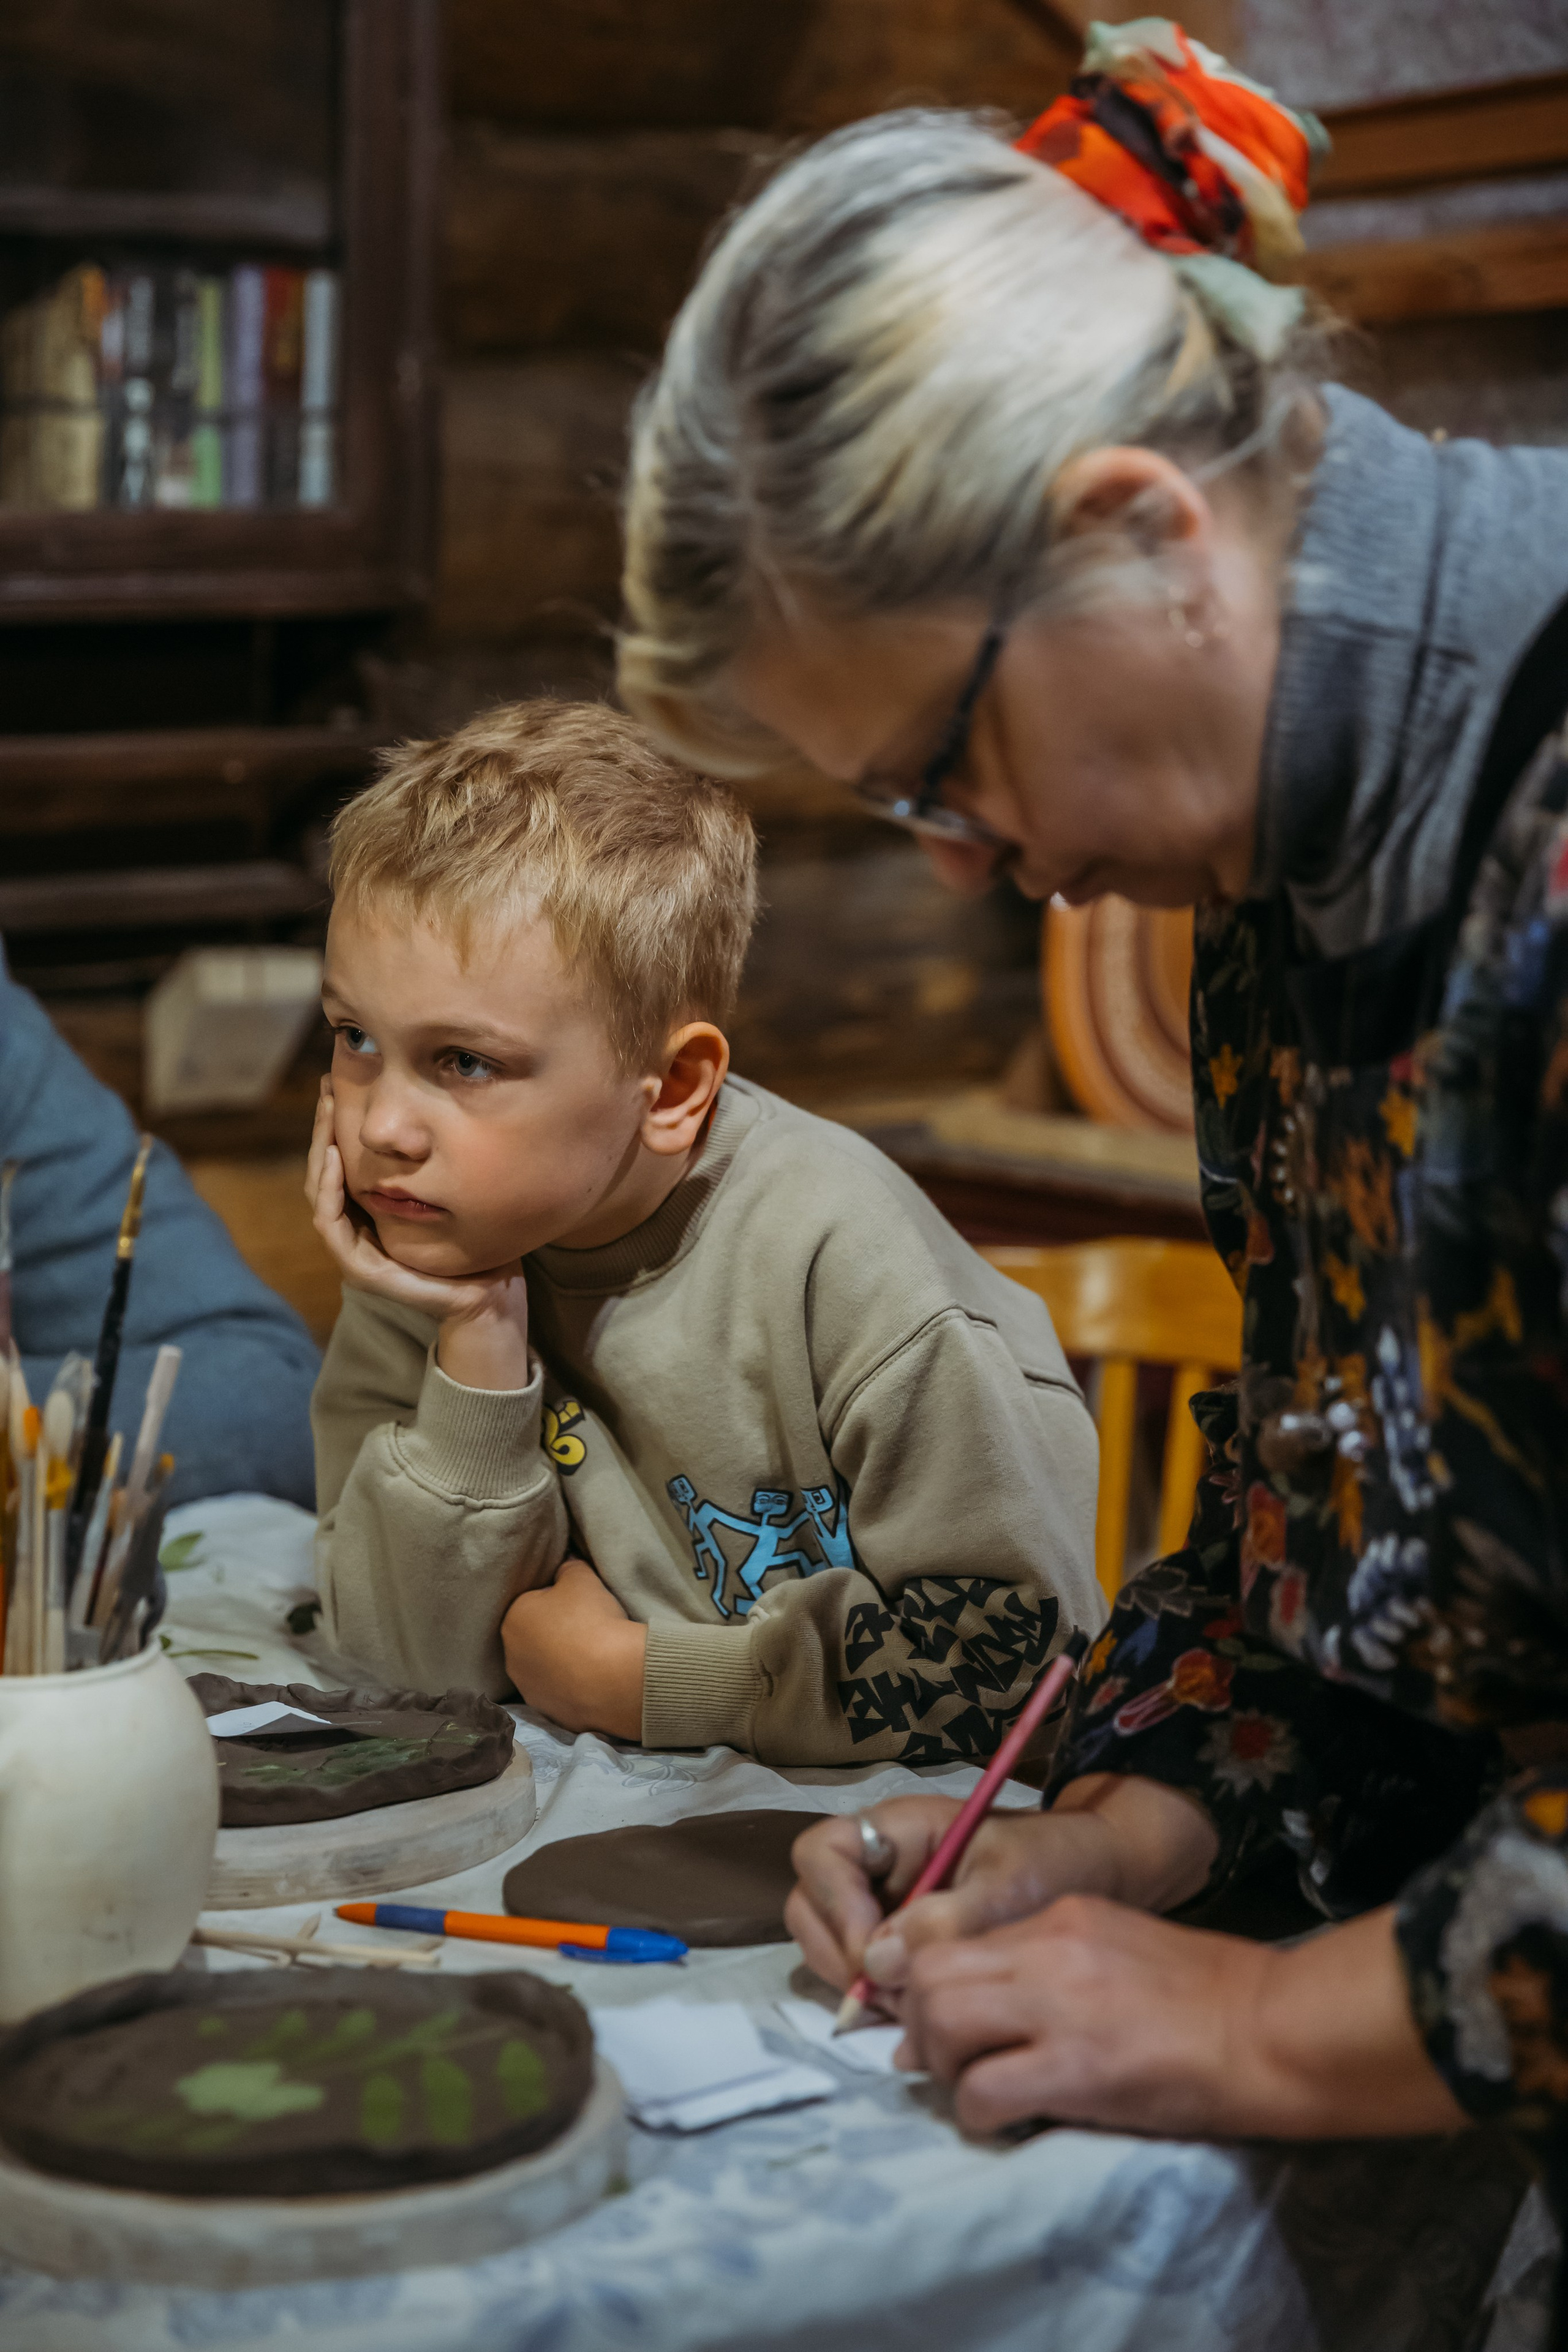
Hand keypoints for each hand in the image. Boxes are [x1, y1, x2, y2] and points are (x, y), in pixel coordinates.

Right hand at [306, 1081, 530, 1387]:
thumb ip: (429, 1165)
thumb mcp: (446, 1192)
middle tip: (326, 1091)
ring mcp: (355, 1252)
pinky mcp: (362, 1269)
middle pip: (324, 1174)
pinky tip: (335, 1159)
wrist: (487, 1294)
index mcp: (369, 1214)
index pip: (339, 1166)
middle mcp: (357, 1231)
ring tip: (326, 1115)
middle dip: (322, 1131)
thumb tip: (429, 1115)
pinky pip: (333, 1225)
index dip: (333, 1128)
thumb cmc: (473, 1244)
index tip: (336, 1089)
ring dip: (320, 1153)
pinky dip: (329, 1191)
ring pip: (320, 1195)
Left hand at [501, 1558, 646, 1739]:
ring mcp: (529, 1689)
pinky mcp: (548, 1712)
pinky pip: (559, 1692)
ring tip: (592, 1656)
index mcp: (513, 1620)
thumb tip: (564, 1568)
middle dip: (554, 1633)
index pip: (532, 1602)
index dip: (557, 1600)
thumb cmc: (592, 1620)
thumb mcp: (582, 1577)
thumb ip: (568, 1568)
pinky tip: (594, 1679)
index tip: (579, 1604)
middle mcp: (511, 1657)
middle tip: (586, 1629)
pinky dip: (572, 1686)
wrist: (614, 1677)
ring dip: (561, 1662)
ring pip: (544, 1667)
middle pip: (535, 1637)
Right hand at [785, 1773, 1218, 2004]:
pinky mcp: (903, 1946)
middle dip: (837, 1954)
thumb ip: (947, 1921)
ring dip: (855, 1984)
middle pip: (811, 1905)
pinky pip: (866, 1974)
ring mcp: (887, 1905)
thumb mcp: (1011, 1885)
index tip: (874, 1954)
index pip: (822, 1852)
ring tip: (909, 2012)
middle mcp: (880, 1865)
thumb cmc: (1058, 1861)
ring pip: (831, 1944)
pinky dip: (880, 2000)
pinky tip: (920, 2018)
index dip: (835, 1903)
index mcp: (899, 1829)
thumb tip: (878, 1965)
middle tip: (887, 1999)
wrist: (1101, 1876)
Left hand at [896, 1898, 1469, 2142]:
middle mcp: (1047, 1948)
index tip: (937, 2026)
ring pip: (941, 2022)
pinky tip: (1007, 2121)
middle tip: (945, 2064)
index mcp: (1060, 1917)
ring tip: (974, 2090)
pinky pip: (984, 2091)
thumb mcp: (1118, 1949)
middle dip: (919, 2025)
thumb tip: (979, 2010)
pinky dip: (977, 2112)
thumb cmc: (1209, 1996)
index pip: (953, 1938)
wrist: (1275, 2029)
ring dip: (942, 2067)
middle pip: (930, 1974)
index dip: (927, 1988)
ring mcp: (1060, 2006)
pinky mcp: (1078, 2069)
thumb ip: (1048, 1966)